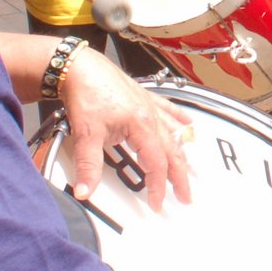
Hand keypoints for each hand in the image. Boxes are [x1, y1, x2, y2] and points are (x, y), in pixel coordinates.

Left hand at [58, 50, 193, 210]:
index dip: (158, 186)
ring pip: (175, 133)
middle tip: (185, 195)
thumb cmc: (86, 94)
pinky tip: (188, 125)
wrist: (80, 67)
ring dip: (184, 152)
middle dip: (180, 176)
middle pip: (172, 151)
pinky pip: (169, 111)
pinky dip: (180, 120)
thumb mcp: (86, 133)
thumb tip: (85, 191)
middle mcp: (151, 116)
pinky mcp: (144, 98)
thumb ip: (88, 165)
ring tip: (191, 168)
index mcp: (141, 126)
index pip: (156, 164)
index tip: (156, 203)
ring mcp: (149, 106)